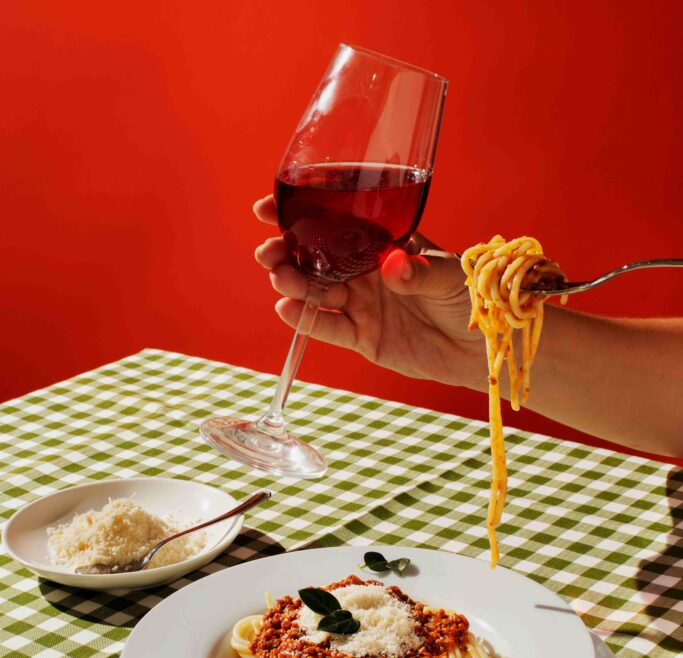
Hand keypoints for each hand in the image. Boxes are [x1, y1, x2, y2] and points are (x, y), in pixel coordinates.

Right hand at [253, 196, 482, 387]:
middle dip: (287, 252)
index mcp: (381, 242)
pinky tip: (286, 308)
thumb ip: (419, 271)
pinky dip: (307, 319)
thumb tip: (393, 266)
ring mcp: (362, 304)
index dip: (301, 214)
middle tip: (268, 251)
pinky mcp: (363, 337)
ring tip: (278, 277)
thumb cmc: (471, 296)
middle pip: (316, 259)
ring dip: (294, 283)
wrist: (483, 342)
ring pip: (318, 291)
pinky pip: (330, 327)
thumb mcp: (449, 275)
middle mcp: (365, 271)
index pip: (335, 223)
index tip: (269, 208)